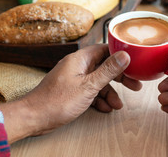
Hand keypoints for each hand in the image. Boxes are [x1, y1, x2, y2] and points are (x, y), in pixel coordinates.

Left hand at [0, 44, 141, 142]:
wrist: (33, 118)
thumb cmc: (57, 101)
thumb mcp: (88, 86)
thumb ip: (108, 70)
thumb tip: (124, 55)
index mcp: (80, 59)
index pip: (105, 49)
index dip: (120, 55)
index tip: (134, 62)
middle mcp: (78, 66)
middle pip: (104, 66)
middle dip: (119, 77)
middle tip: (134, 85)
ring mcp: (74, 78)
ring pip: (98, 81)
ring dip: (109, 93)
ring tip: (118, 105)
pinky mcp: (72, 90)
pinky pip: (90, 91)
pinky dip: (98, 99)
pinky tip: (105, 108)